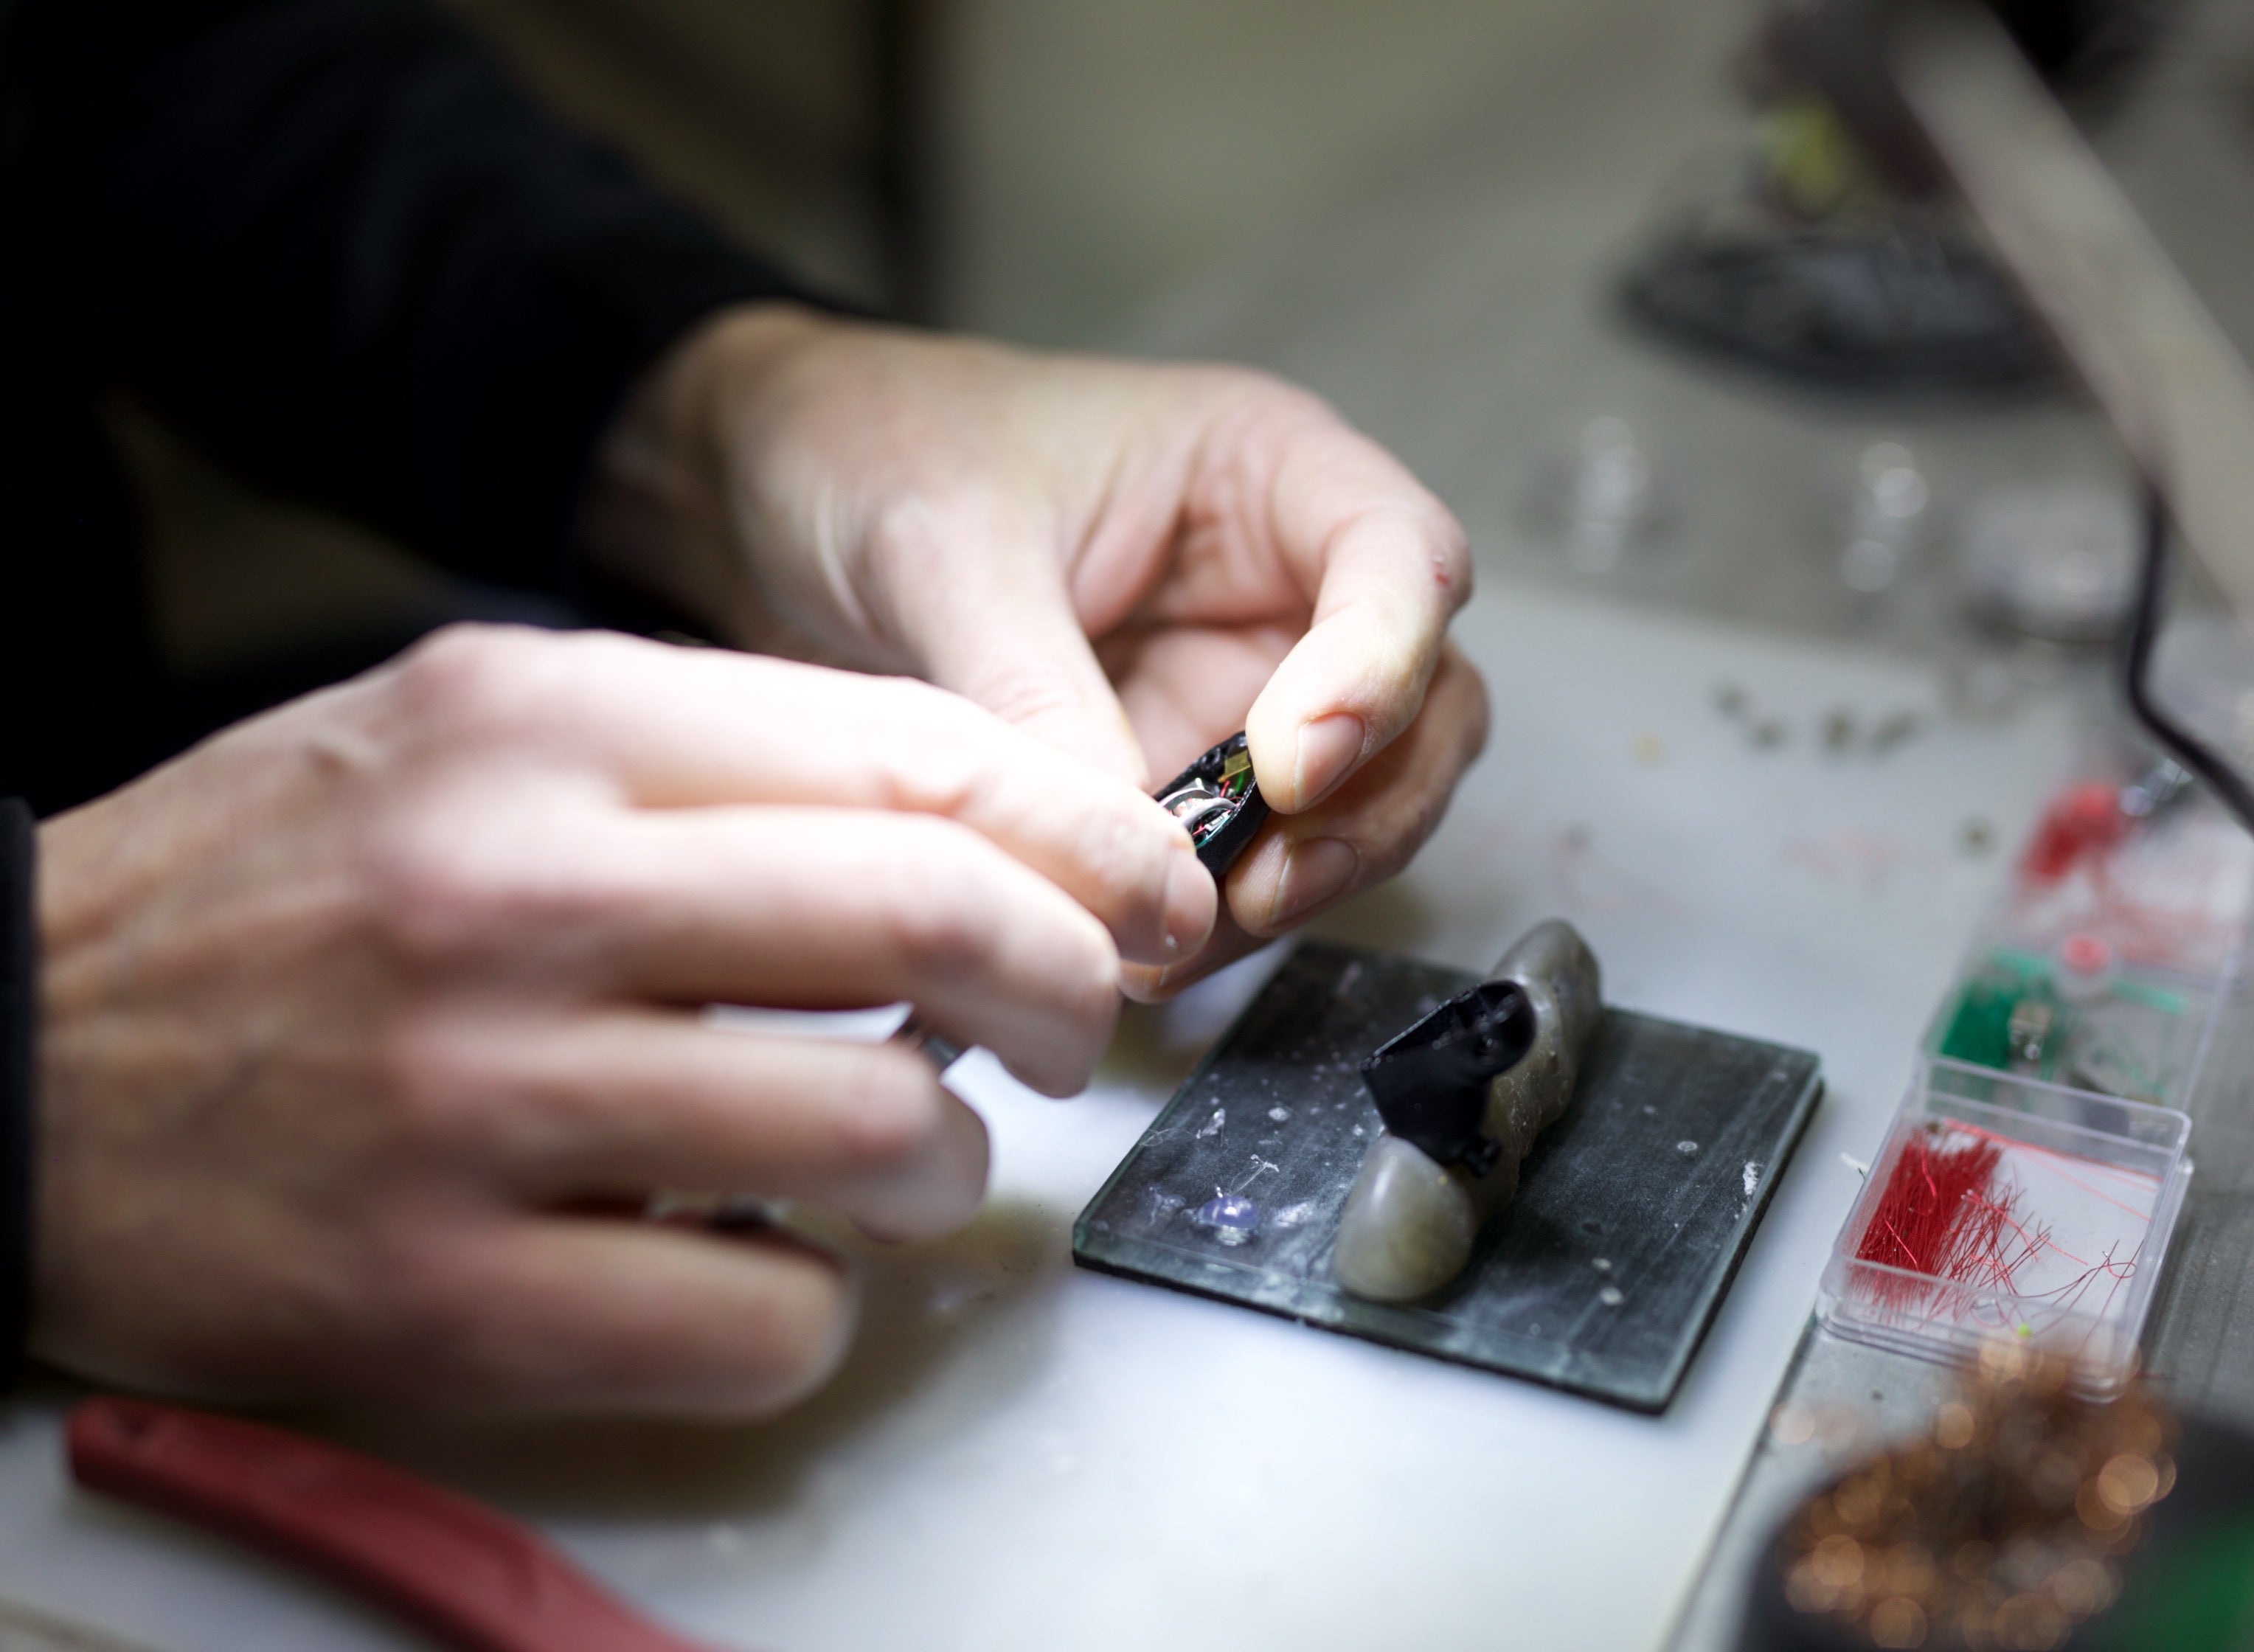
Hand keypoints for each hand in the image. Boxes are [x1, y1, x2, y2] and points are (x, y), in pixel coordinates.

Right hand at [34, 626, 1215, 1415]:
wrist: (0, 1050)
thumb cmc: (267, 890)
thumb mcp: (465, 737)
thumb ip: (703, 761)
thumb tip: (960, 833)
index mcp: (543, 722)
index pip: (909, 752)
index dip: (1079, 830)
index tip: (1147, 889)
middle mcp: (519, 889)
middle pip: (927, 913)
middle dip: (1068, 981)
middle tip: (1079, 1026)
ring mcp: (480, 1095)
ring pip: (870, 1128)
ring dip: (947, 1162)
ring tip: (911, 1155)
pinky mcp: (443, 1288)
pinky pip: (755, 1313)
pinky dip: (819, 1306)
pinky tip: (776, 1268)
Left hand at [590, 304, 1489, 994]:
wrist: (763, 498)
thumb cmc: (868, 446)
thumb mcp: (944, 552)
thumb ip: (1039, 698)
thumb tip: (1118, 861)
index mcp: (1260, 472)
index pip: (1402, 560)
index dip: (1379, 669)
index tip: (1291, 765)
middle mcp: (1279, 587)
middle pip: (1422, 707)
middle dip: (1362, 810)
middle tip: (1256, 885)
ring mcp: (1237, 691)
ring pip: (1354, 808)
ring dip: (1293, 886)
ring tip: (1170, 937)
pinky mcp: (1179, 782)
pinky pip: (1241, 868)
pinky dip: (1208, 922)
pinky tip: (1129, 950)